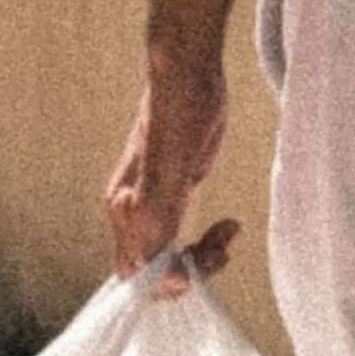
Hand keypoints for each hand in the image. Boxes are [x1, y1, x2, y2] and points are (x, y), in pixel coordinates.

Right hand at [106, 59, 235, 280]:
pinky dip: (204, 243)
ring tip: (229, 235)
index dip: (170, 282)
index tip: (204, 264)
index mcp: (125, 208)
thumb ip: (157, 209)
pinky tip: (229, 226)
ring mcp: (148, 205)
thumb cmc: (181, 108)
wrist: (188, 74)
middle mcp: (129, 212)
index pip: (138, 274)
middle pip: (150, 273)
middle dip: (187, 274)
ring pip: (167, 259)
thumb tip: (149, 259)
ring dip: (199, 259)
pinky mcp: (168, 197)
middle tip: (222, 250)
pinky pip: (179, 239)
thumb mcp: (175, 160)